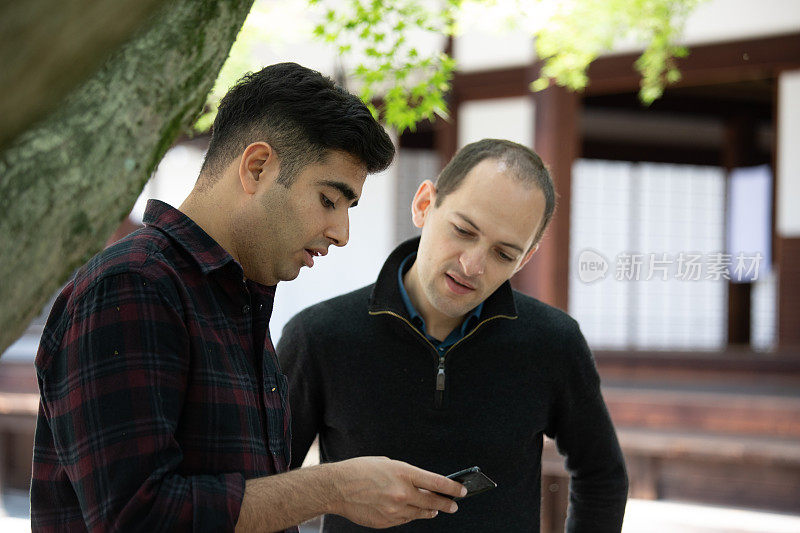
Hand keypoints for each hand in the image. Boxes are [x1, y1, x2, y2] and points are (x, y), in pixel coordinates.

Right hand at [327, 456, 465, 528]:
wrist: (337, 487)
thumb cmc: (361, 470)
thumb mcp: (387, 464)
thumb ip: (406, 475)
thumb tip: (421, 485)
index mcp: (404, 473)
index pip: (437, 482)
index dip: (453, 488)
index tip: (462, 491)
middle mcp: (402, 492)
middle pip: (433, 501)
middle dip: (447, 504)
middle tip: (454, 505)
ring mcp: (395, 510)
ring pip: (420, 513)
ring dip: (430, 511)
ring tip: (435, 509)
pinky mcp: (387, 521)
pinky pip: (405, 520)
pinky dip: (410, 515)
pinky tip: (412, 511)